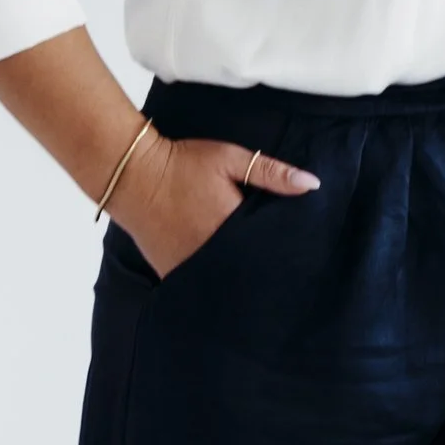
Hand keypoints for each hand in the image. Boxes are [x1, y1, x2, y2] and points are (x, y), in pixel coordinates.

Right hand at [109, 128, 318, 277]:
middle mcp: (210, 253)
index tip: (301, 260)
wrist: (132, 174)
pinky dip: (212, 282)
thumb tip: (312, 185)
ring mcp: (188, 265)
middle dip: (264, 272)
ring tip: (259, 285)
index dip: (285, 256)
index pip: (268, 251)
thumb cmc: (183, 163)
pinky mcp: (171, 271)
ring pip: (224, 282)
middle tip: (285, 278)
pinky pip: (198, 284)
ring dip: (238, 280)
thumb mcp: (231, 159)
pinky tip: (225, 279)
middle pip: (248, 272)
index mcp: (231, 227)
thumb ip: (272, 173)